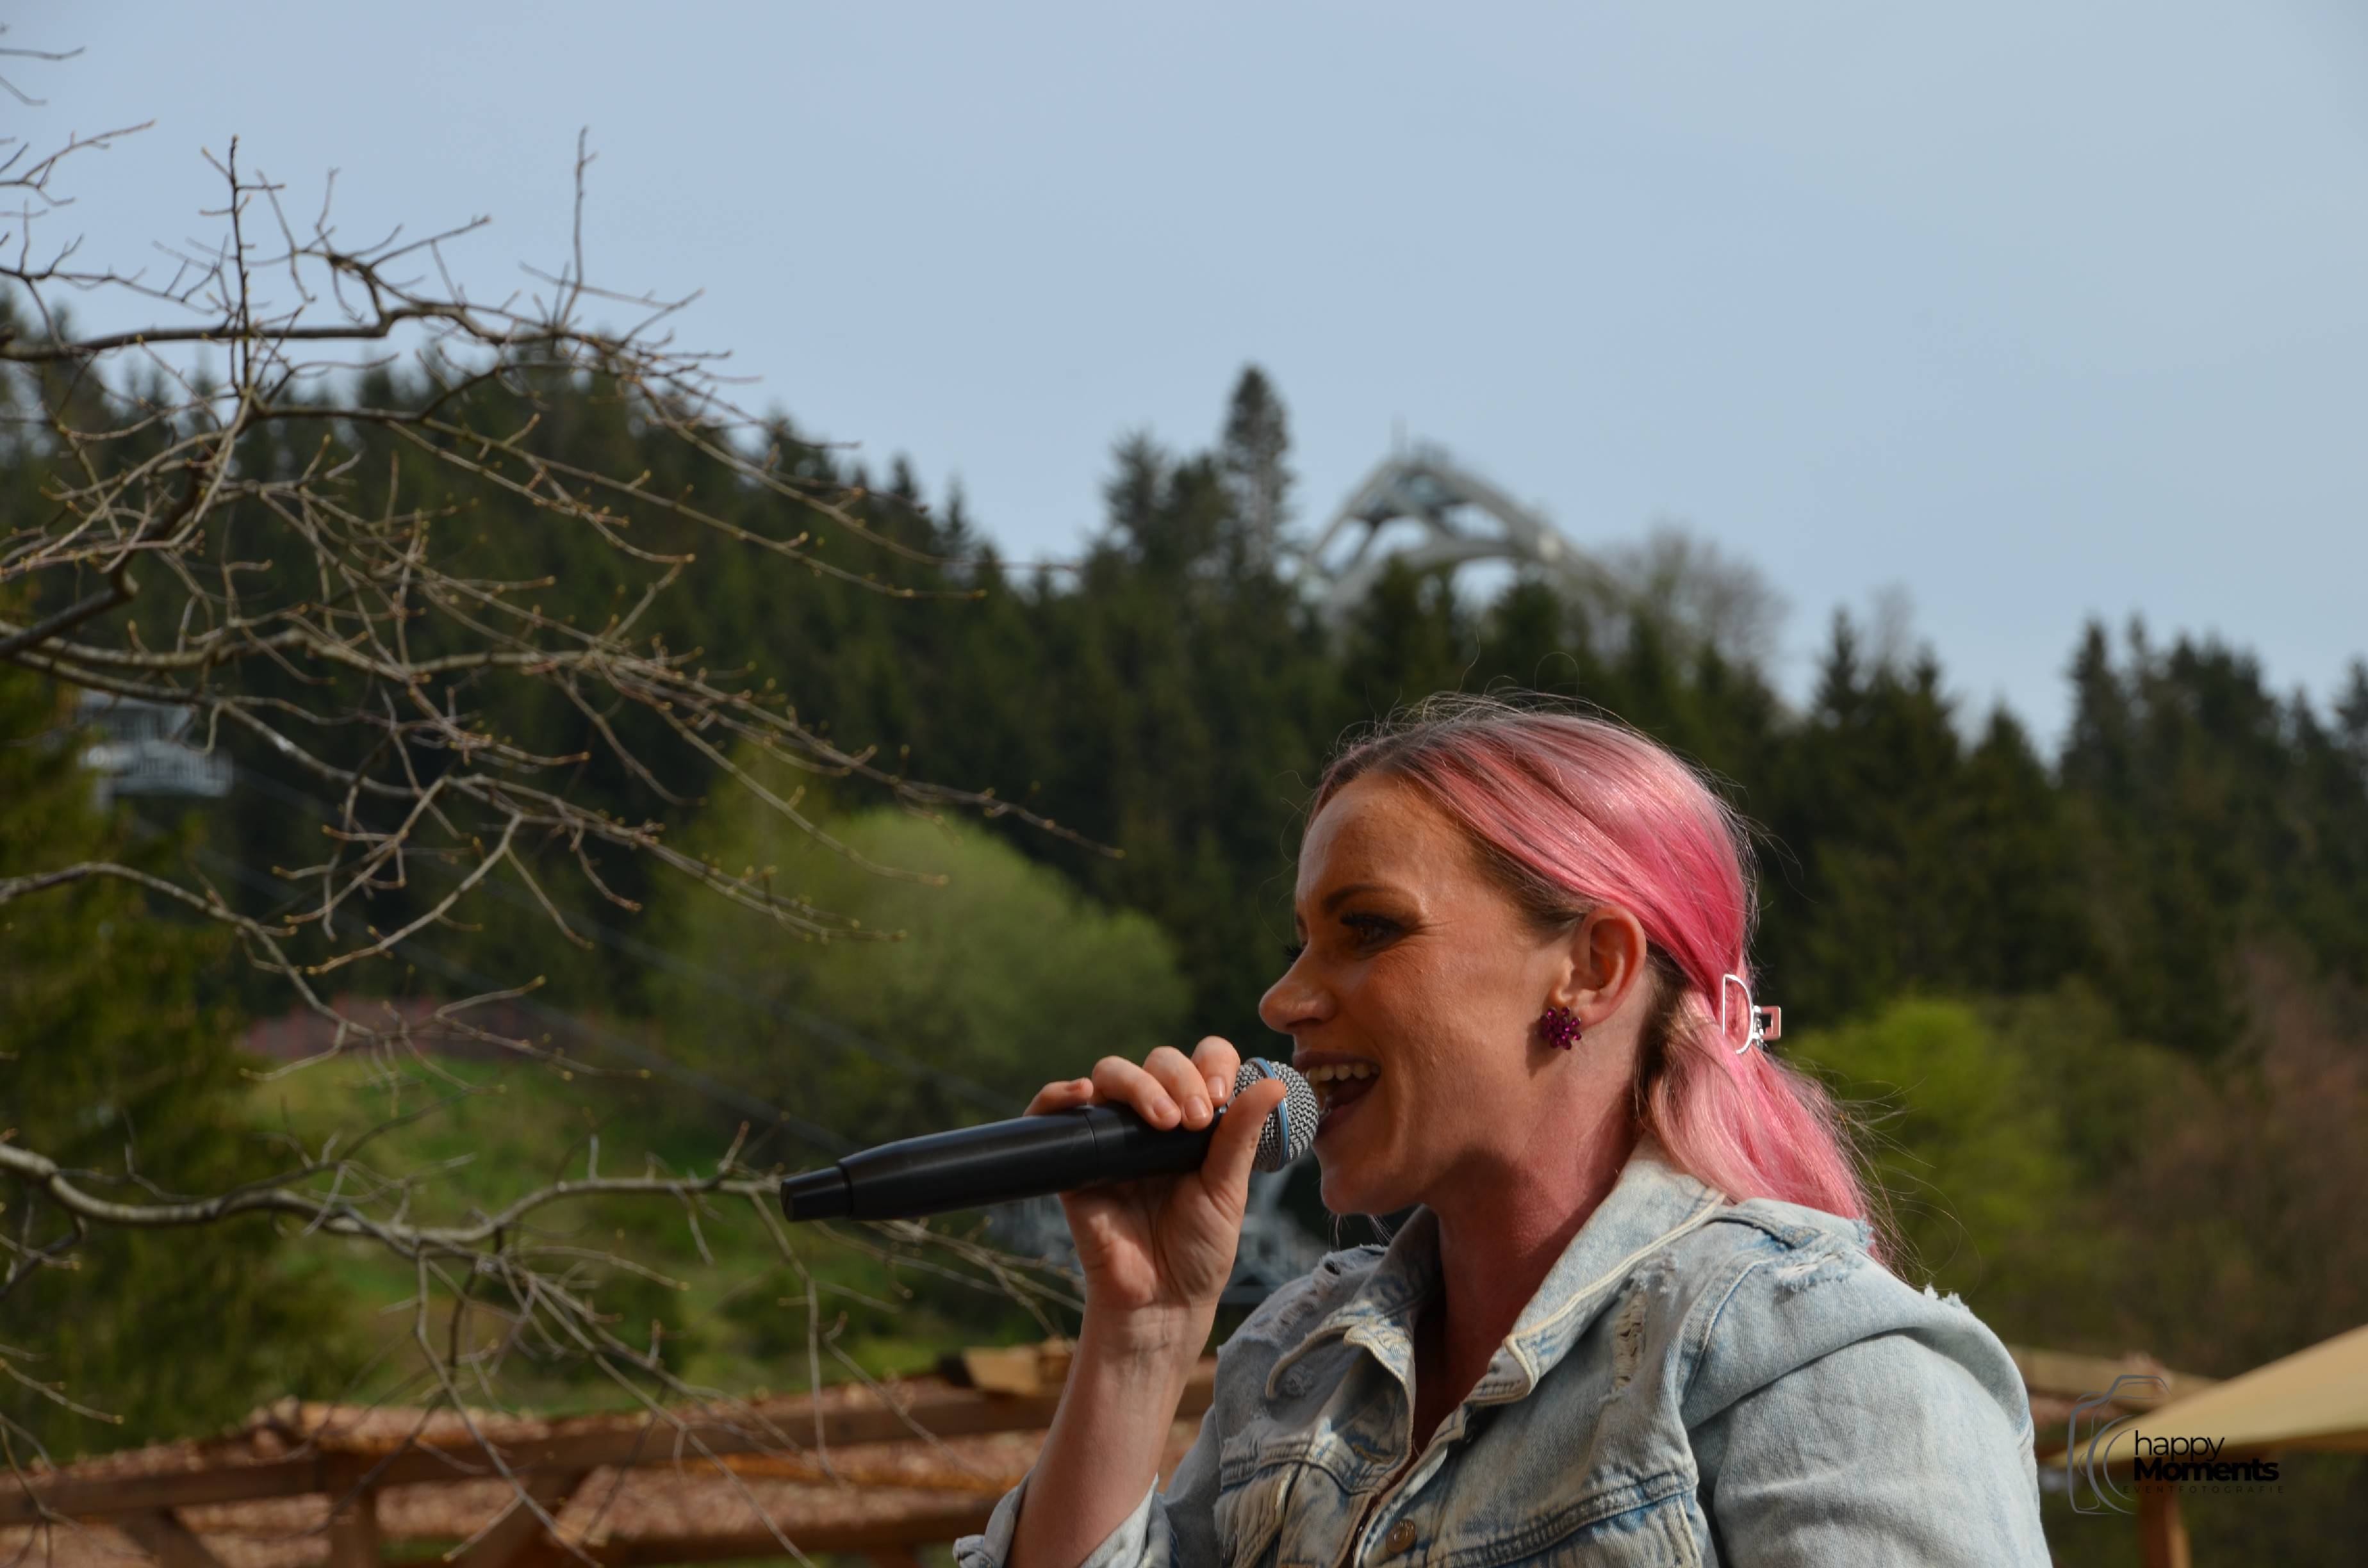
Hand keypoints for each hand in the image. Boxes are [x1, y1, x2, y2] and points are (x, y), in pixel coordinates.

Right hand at [1023, 1038, 1291, 1350]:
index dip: (1211, 1065)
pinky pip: (1053, 1111)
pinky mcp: (1076, 1158)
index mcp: (1197, 1120)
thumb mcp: (1228, 1189)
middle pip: (1158, 1061)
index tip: (1220, 1099)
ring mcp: (1113, 1134)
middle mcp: (1153, 1119)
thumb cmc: (1199, 1249)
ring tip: (1160, 1120)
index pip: (1202, 1061)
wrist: (1160, 1300)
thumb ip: (1242, 1135)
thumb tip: (1274, 1084)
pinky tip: (1082, 1093)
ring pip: (1112, 1073)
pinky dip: (1059, 1092)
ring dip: (1137, 1083)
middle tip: (1194, 1120)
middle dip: (1179, 1079)